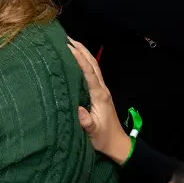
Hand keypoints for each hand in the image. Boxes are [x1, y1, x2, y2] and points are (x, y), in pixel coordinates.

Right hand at [67, 39, 130, 164]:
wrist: (117, 144)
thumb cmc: (103, 138)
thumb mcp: (93, 132)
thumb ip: (87, 122)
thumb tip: (78, 109)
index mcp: (99, 95)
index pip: (89, 72)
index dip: (79, 58)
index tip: (67, 46)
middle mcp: (101, 89)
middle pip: (92, 64)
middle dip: (81, 49)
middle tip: (66, 38)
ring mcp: (101, 90)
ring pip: (93, 66)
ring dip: (83, 53)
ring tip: (69, 43)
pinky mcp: (99, 93)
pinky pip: (91, 73)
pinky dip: (84, 62)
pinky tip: (76, 60)